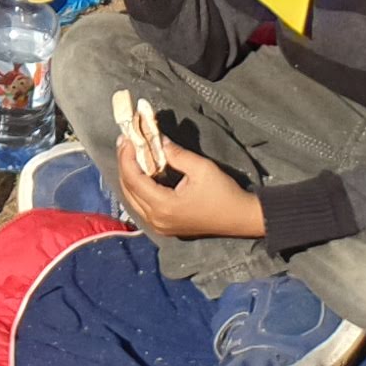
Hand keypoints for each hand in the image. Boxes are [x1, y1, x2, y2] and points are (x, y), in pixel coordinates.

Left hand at [108, 134, 265, 240]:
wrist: (241, 218)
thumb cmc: (224, 193)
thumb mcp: (201, 168)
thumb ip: (176, 154)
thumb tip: (158, 140)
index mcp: (163, 206)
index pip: (133, 179)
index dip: (126, 157)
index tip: (125, 138)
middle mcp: (156, 219)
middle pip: (128, 190)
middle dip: (124, 164)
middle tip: (124, 142)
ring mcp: (159, 226)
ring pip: (132, 199)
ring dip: (129, 176)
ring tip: (130, 154)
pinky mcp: (164, 227)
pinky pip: (141, 206)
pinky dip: (138, 189)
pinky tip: (141, 173)